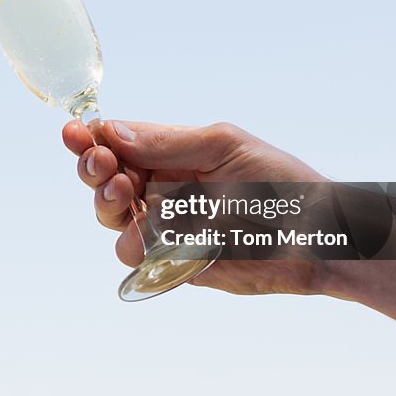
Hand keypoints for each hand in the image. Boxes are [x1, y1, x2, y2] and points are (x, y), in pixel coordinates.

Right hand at [62, 120, 328, 295]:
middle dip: (95, 170)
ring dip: (109, 205)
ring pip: (113, 220)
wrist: (320, 237)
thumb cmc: (282, 182)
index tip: (75, 134)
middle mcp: (162, 190)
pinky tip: (149, 235)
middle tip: (104, 165)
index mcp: (170, 154)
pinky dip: (136, 246)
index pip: (117, 143)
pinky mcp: (176, 263)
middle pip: (104, 181)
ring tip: (127, 193)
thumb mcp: (225, 146)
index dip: (91, 138)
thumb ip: (168, 142)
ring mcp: (167, 228)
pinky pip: (139, 258)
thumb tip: (114, 132)